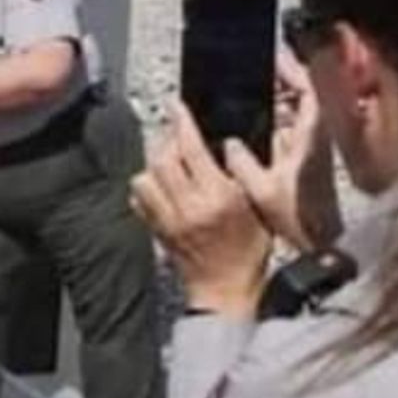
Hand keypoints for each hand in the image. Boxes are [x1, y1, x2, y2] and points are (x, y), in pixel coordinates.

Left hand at [130, 104, 270, 317]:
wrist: (227, 290)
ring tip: (170, 162)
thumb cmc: (250, 251)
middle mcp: (189, 206)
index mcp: (218, 197)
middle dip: (167, 140)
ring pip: (145, 176)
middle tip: (177, 135)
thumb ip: (240, 175)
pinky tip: (160, 185)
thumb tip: (225, 144)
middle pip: (162, 158)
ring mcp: (169, 219)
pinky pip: (139, 198)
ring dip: (154, 163)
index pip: (192, 149)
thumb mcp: (257, 208)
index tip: (177, 106)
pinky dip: (146, 185)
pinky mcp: (157, 229)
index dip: (182, 122)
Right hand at [224, 49, 341, 253]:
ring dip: (281, 99)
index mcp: (311, 139)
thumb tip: (229, 144)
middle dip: (285, 79)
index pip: (310, 93)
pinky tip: (258, 121)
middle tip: (261, 66)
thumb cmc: (299, 222)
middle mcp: (315, 141)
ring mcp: (313, 150)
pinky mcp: (307, 162)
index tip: (276, 58)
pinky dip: (279, 119)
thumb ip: (243, 164)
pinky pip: (294, 129)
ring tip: (255, 87)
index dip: (294, 71)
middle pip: (307, 97)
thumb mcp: (264, 191)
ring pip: (300, 114)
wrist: (320, 247)